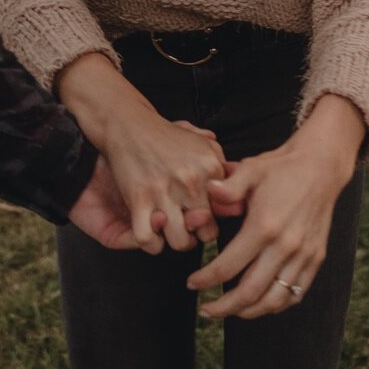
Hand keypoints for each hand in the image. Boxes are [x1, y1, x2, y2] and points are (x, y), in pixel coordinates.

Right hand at [56, 54, 226, 253]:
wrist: (129, 125)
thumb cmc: (167, 136)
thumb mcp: (203, 145)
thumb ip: (224, 168)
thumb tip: (239, 197)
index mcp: (211, 167)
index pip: (226, 211)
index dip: (215, 217)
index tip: (204, 214)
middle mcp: (191, 181)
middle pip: (207, 232)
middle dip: (198, 234)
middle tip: (187, 226)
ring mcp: (165, 192)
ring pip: (181, 242)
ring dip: (175, 241)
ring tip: (171, 231)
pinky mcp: (139, 199)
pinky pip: (148, 239)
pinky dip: (149, 243)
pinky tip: (150, 233)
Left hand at [189, 94, 363, 319]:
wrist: (321, 167)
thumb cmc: (281, 168)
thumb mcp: (251, 169)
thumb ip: (228, 185)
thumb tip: (208, 190)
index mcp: (264, 226)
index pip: (227, 266)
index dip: (205, 279)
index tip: (192, 283)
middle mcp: (285, 246)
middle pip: (250, 292)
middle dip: (224, 307)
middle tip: (206, 311)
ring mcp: (303, 255)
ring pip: (274, 300)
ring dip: (249, 312)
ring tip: (230, 311)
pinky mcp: (315, 258)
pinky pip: (295, 293)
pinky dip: (276, 305)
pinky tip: (259, 304)